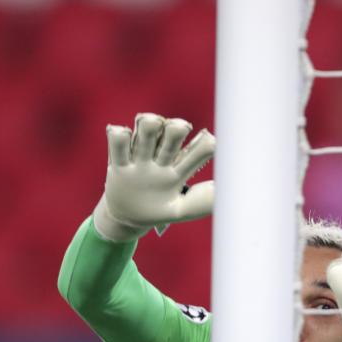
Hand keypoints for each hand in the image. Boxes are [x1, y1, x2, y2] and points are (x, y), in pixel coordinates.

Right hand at [93, 113, 215, 241]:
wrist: (127, 219)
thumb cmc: (159, 211)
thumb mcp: (180, 209)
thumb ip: (201, 202)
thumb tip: (223, 193)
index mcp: (181, 168)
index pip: (199, 149)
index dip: (206, 144)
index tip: (208, 147)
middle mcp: (162, 157)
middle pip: (173, 130)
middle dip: (177, 127)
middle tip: (179, 131)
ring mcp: (140, 158)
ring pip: (147, 127)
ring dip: (151, 123)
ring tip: (151, 127)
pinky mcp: (118, 163)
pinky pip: (118, 141)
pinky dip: (120, 134)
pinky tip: (123, 137)